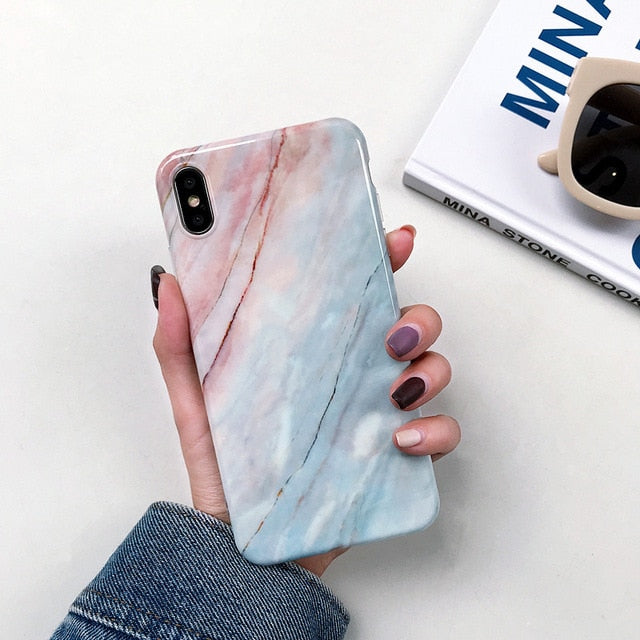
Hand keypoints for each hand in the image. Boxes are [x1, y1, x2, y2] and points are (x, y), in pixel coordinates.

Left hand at [151, 225, 459, 575]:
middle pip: (409, 325)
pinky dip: (435, 431)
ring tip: (396, 390)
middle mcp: (352, 375)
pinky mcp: (396, 455)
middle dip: (417, 317)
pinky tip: (401, 439)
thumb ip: (180, 344)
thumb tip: (170, 284)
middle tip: (393, 332)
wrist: (242, 544)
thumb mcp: (194, 400)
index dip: (380, 260)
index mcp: (314, 351)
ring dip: (430, 370)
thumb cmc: (225, 471)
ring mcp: (378, 413)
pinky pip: (439, 434)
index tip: (390, 240)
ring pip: (433, 371)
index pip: (356, 293)